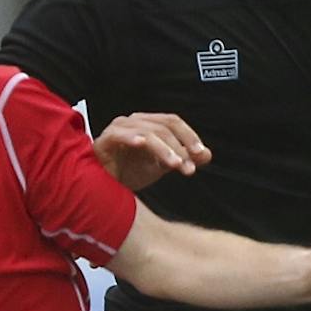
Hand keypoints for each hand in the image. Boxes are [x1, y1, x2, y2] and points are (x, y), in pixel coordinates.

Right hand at [94, 112, 210, 189]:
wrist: (103, 188)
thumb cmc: (128, 173)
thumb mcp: (162, 166)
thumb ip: (183, 158)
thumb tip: (207, 155)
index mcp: (148, 124)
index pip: (173, 122)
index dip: (189, 136)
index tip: (201, 154)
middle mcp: (134, 122)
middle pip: (164, 126)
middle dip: (180, 147)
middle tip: (189, 166)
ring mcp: (119, 129)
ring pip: (148, 132)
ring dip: (165, 149)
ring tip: (175, 164)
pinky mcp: (105, 140)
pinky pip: (120, 135)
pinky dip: (133, 138)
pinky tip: (142, 145)